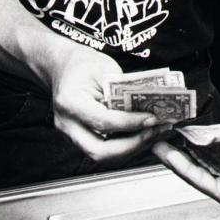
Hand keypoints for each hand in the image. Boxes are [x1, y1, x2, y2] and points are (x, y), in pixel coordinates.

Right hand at [44, 43, 171, 163]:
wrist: (63, 68)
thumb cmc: (83, 65)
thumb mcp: (105, 68)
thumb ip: (123, 89)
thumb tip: (150, 105)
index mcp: (70, 103)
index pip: (103, 121)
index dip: (131, 123)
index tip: (153, 119)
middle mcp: (67, 125)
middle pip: (100, 151)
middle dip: (132, 145)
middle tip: (156, 131)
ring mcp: (71, 135)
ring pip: (103, 155)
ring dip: (133, 148)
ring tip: (157, 133)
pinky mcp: (81, 139)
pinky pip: (105, 149)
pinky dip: (127, 145)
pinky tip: (145, 134)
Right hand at [153, 113, 219, 214]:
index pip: (212, 154)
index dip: (194, 143)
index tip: (179, 131)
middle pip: (198, 166)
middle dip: (177, 153)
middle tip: (159, 140)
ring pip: (196, 174)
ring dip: (176, 161)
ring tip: (158, 148)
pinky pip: (204, 182)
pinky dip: (187, 170)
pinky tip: (173, 158)